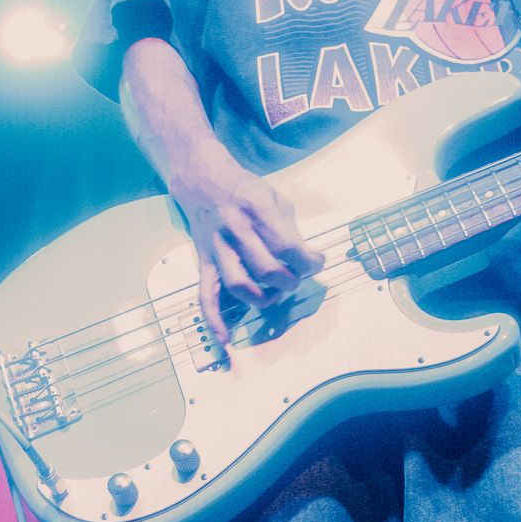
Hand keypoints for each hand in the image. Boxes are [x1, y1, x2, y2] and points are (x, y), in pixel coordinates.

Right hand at [171, 153, 324, 346]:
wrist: (203, 182)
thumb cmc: (246, 190)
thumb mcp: (275, 198)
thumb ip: (290, 229)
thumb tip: (307, 259)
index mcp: (256, 210)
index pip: (287, 246)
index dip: (308, 261)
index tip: (317, 262)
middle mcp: (235, 230)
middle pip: (267, 269)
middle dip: (290, 280)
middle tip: (296, 277)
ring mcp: (217, 249)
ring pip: (240, 285)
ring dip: (263, 298)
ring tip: (274, 294)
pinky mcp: (205, 262)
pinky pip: (206, 295)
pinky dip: (214, 320)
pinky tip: (225, 339)